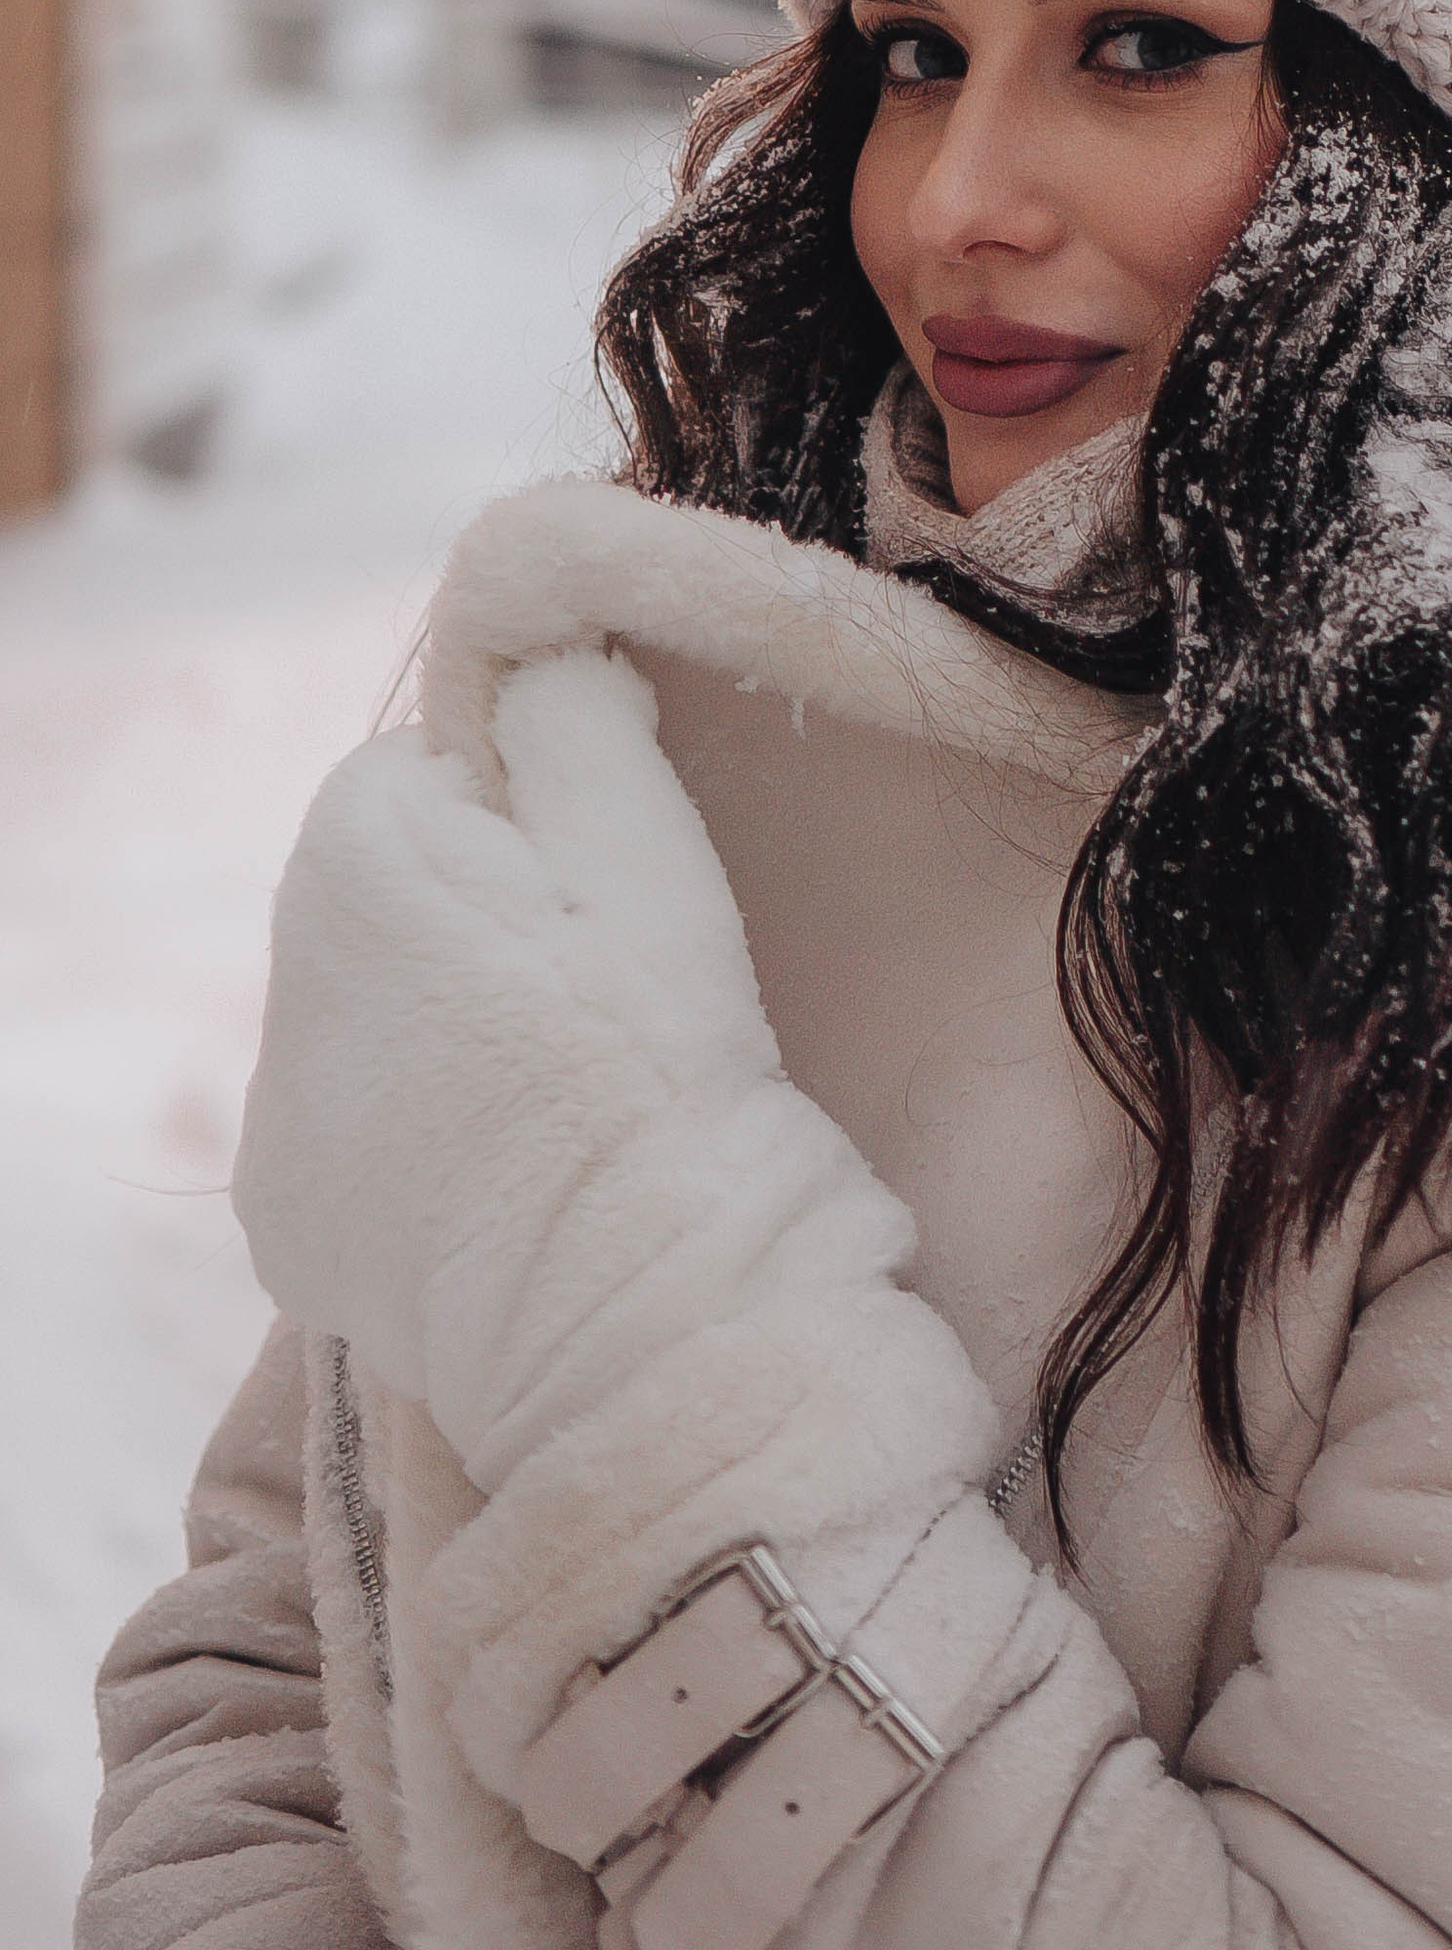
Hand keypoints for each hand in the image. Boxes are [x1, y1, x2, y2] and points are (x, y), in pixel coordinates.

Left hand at [234, 653, 913, 1496]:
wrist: (644, 1313)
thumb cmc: (663, 1065)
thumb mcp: (652, 856)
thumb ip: (578, 718)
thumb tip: (539, 651)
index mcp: (357, 865)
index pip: (414, 766)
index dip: (520, 810)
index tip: (597, 889)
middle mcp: (282, 984)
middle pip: (376, 888)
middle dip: (468, 911)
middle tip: (588, 989)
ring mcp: (275, 1118)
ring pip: (361, 1008)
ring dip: (437, 1018)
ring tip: (552, 1086)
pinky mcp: (283, 1221)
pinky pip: (346, 1127)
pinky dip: (414, 1129)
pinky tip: (502, 1166)